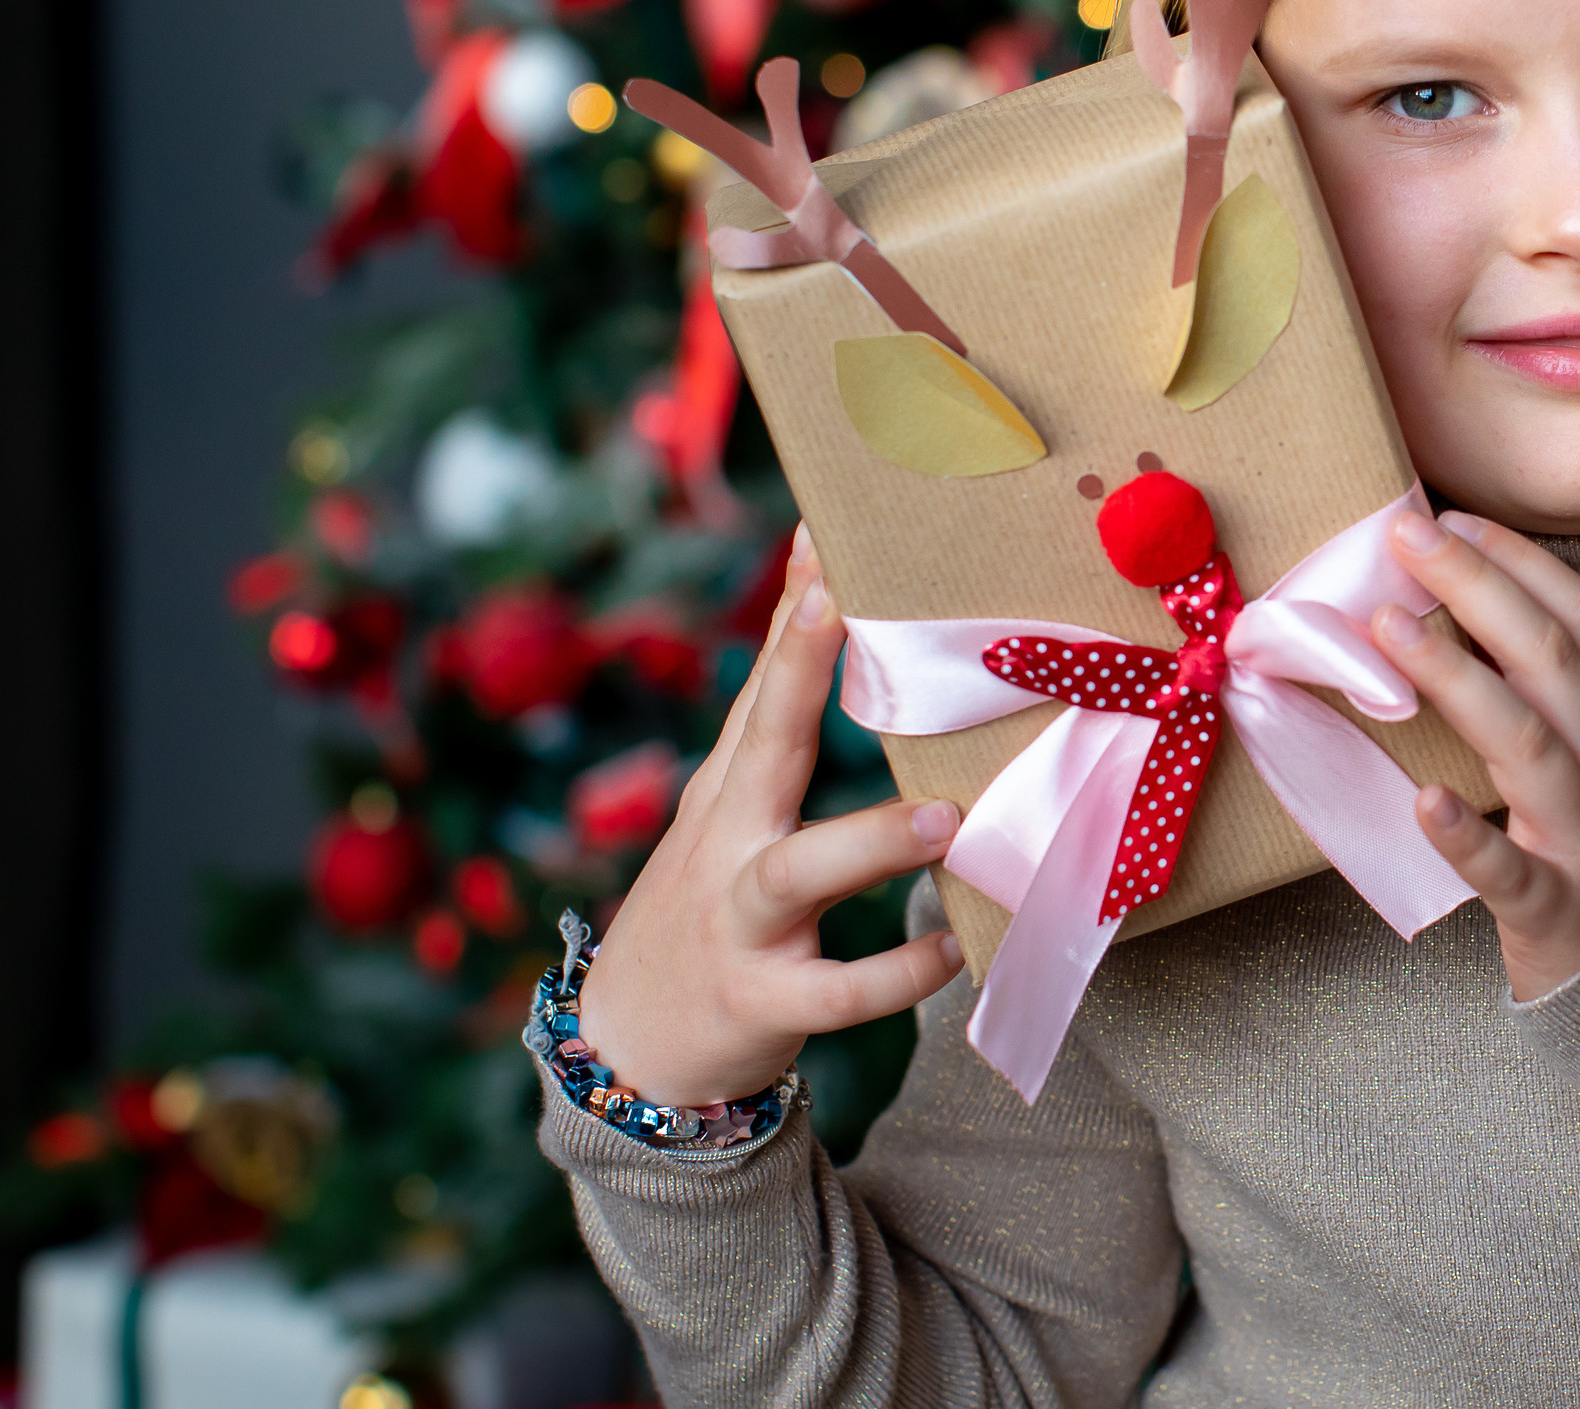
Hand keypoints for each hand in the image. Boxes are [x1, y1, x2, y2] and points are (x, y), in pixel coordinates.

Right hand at [575, 526, 966, 1105]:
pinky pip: (836, 991)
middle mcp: (727, 842)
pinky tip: (953, 949)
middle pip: (758, 744)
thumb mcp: (723, 814)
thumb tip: (819, 610)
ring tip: (945, 818)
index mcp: (728, 793)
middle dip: (791, 672)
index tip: (820, 530)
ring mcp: (740, 923)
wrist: (626, 1051)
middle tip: (839, 605)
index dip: (790, 610)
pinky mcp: (763, 1000)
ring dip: (870, 841)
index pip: (760, 686)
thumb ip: (771, 731)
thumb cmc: (705, 905)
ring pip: (798, 872)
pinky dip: (895, 973)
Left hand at [1371, 510, 1579, 1001]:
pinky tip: (1424, 802)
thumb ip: (1548, 699)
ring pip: (1531, 748)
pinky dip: (1470, 837)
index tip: (1455, 517)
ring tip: (1389, 631)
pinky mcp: (1558, 914)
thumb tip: (1457, 614)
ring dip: (1458, 680)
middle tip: (1406, 539)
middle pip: (1552, 663)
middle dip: (1477, 589)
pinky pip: (1513, 874)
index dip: (1521, 563)